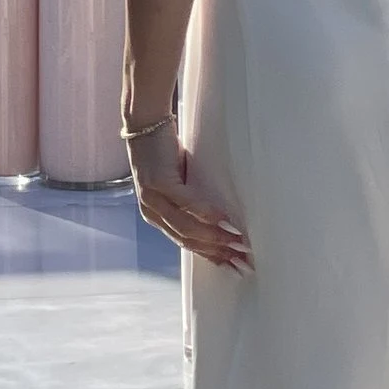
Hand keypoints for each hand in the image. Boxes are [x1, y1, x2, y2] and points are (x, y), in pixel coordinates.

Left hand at [129, 122, 247, 270]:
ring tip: (236, 241)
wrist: (145, 123)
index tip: (234, 265)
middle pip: (188, 241)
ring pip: (186, 228)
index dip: (212, 256)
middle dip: (218, 252)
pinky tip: (223, 219)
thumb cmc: (164, 151)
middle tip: (243, 259)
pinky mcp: (158, 183)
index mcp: (157, 216)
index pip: (187, 244)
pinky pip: (186, 204)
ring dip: (214, 237)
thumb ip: (191, 201)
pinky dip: (206, 213)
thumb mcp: (178, 182)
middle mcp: (152, 212)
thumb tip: (222, 216)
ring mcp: (153, 199)